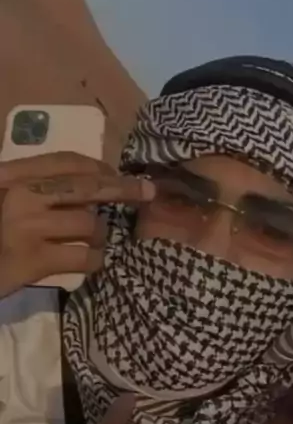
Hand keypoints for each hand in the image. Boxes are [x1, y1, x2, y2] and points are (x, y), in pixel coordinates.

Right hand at [0, 152, 154, 296]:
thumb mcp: (0, 196)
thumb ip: (28, 187)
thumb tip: (83, 184)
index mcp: (9, 174)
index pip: (65, 160)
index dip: (99, 167)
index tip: (118, 175)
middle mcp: (19, 194)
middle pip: (87, 186)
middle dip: (123, 189)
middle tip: (148, 192)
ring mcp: (26, 227)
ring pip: (89, 225)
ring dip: (100, 235)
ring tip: (94, 243)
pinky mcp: (32, 261)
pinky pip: (83, 258)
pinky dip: (95, 261)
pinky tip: (94, 263)